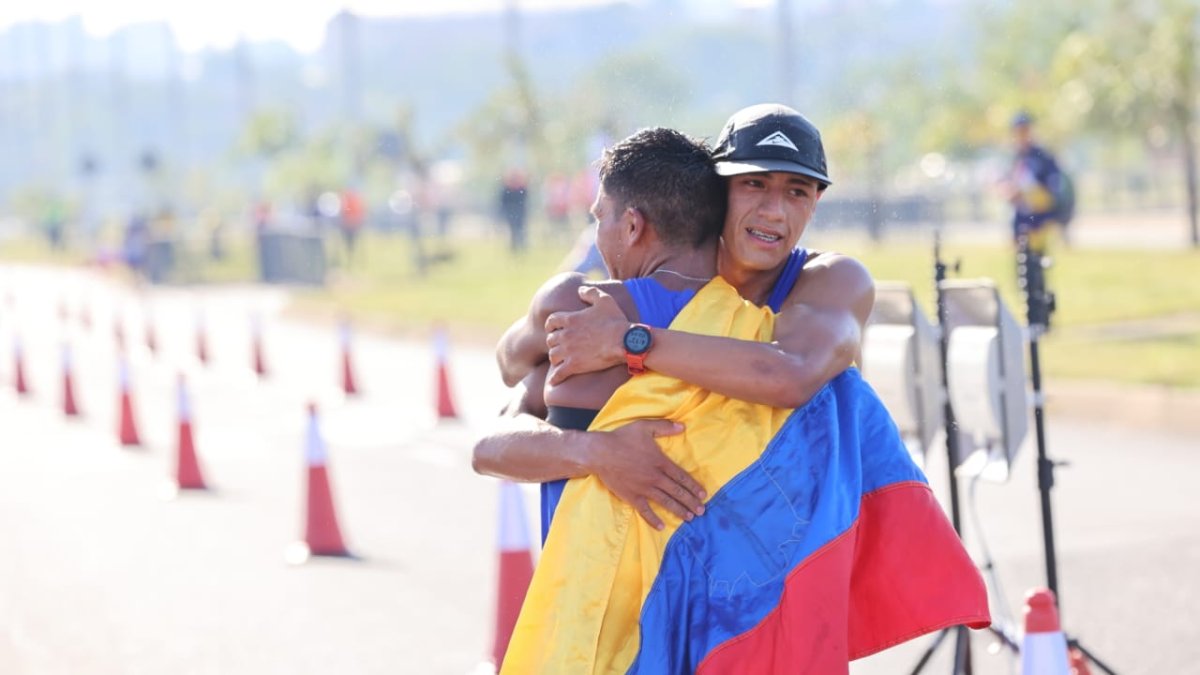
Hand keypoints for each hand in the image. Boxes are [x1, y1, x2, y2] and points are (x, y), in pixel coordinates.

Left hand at [544, 286, 628, 383]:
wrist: (624, 341)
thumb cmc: (616, 320)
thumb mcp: (604, 300)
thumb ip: (590, 292)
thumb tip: (579, 290)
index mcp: (570, 319)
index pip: (551, 321)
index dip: (550, 325)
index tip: (552, 329)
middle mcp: (566, 335)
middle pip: (550, 340)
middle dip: (554, 343)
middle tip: (559, 346)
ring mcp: (569, 351)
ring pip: (552, 356)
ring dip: (555, 358)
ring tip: (559, 361)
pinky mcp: (574, 366)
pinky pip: (558, 374)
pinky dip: (555, 378)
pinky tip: (553, 382)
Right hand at [584, 419, 706, 529]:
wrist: (600, 453)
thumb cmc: (622, 438)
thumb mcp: (645, 427)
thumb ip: (665, 427)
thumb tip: (683, 426)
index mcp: (660, 462)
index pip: (682, 477)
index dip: (693, 486)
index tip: (703, 495)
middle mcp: (655, 477)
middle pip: (677, 492)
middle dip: (691, 502)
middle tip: (701, 511)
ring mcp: (644, 489)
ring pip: (665, 502)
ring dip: (678, 510)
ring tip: (689, 518)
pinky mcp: (631, 496)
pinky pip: (645, 510)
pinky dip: (653, 519)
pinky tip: (661, 526)